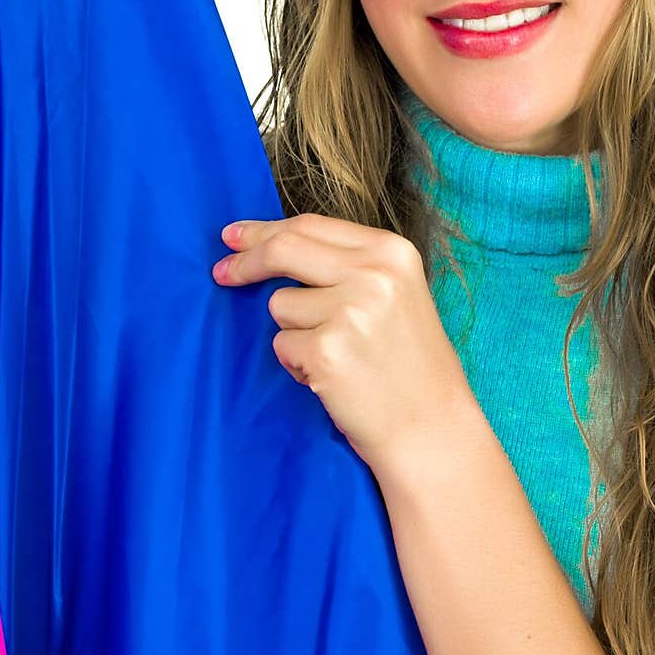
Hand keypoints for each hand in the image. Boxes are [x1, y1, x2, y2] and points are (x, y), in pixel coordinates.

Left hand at [211, 213, 478, 478]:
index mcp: (391, 251)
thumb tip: (274, 244)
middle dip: (246, 260)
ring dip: (294, 332)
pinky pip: (281, 345)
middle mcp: (373, 274)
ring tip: (337, 357)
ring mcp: (349, 311)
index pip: (311, 225)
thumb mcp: (395, 295)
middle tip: (222, 272)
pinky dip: (297, 365)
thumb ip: (346, 265)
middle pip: (284, 249)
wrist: (432, 429)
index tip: (234, 236)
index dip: (265, 230)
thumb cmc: (410, 366)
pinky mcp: (326, 350)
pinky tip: (333, 379)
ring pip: (279, 304)